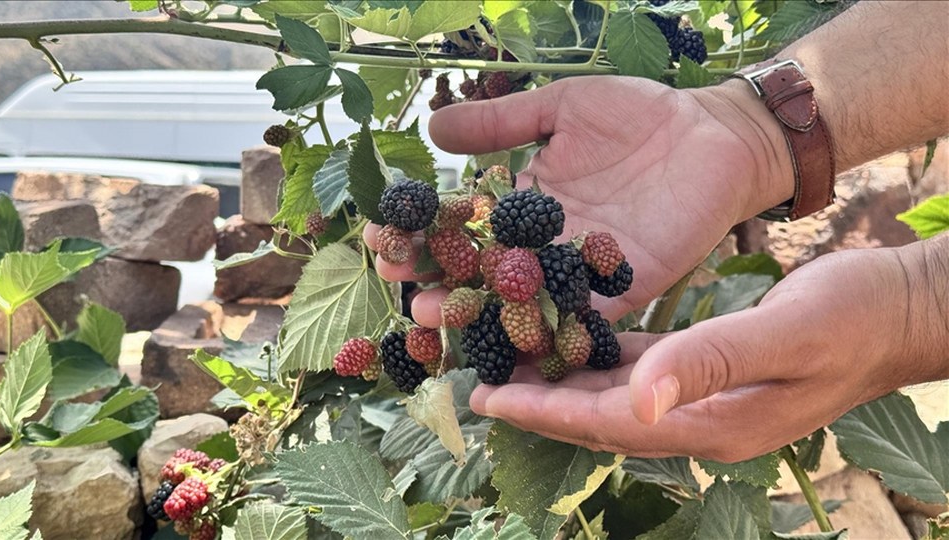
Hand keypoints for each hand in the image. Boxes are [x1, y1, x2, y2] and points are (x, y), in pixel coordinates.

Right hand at [366, 76, 794, 325]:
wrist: (711, 133)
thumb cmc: (637, 114)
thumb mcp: (560, 109)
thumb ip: (502, 124)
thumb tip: (432, 130)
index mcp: (526, 202)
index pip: (462, 222)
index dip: (421, 229)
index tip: (381, 232)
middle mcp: (544, 244)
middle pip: (480, 267)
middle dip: (432, 273)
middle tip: (393, 277)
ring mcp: (579, 270)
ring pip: (517, 298)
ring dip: (471, 309)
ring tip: (428, 313)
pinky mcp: (619, 287)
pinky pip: (577, 317)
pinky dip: (542, 334)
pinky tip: (503, 347)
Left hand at [469, 243, 945, 461]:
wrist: (899, 311)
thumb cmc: (854, 320)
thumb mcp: (787, 335)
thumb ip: (713, 362)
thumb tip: (638, 400)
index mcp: (711, 424)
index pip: (608, 424)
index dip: (545, 410)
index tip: (490, 396)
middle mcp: (699, 420)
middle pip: (598, 418)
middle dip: (538, 403)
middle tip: (479, 383)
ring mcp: (704, 400)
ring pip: (613, 396)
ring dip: (562, 382)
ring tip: (510, 360)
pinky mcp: (708, 372)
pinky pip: (640, 370)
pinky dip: (600, 357)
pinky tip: (573, 336)